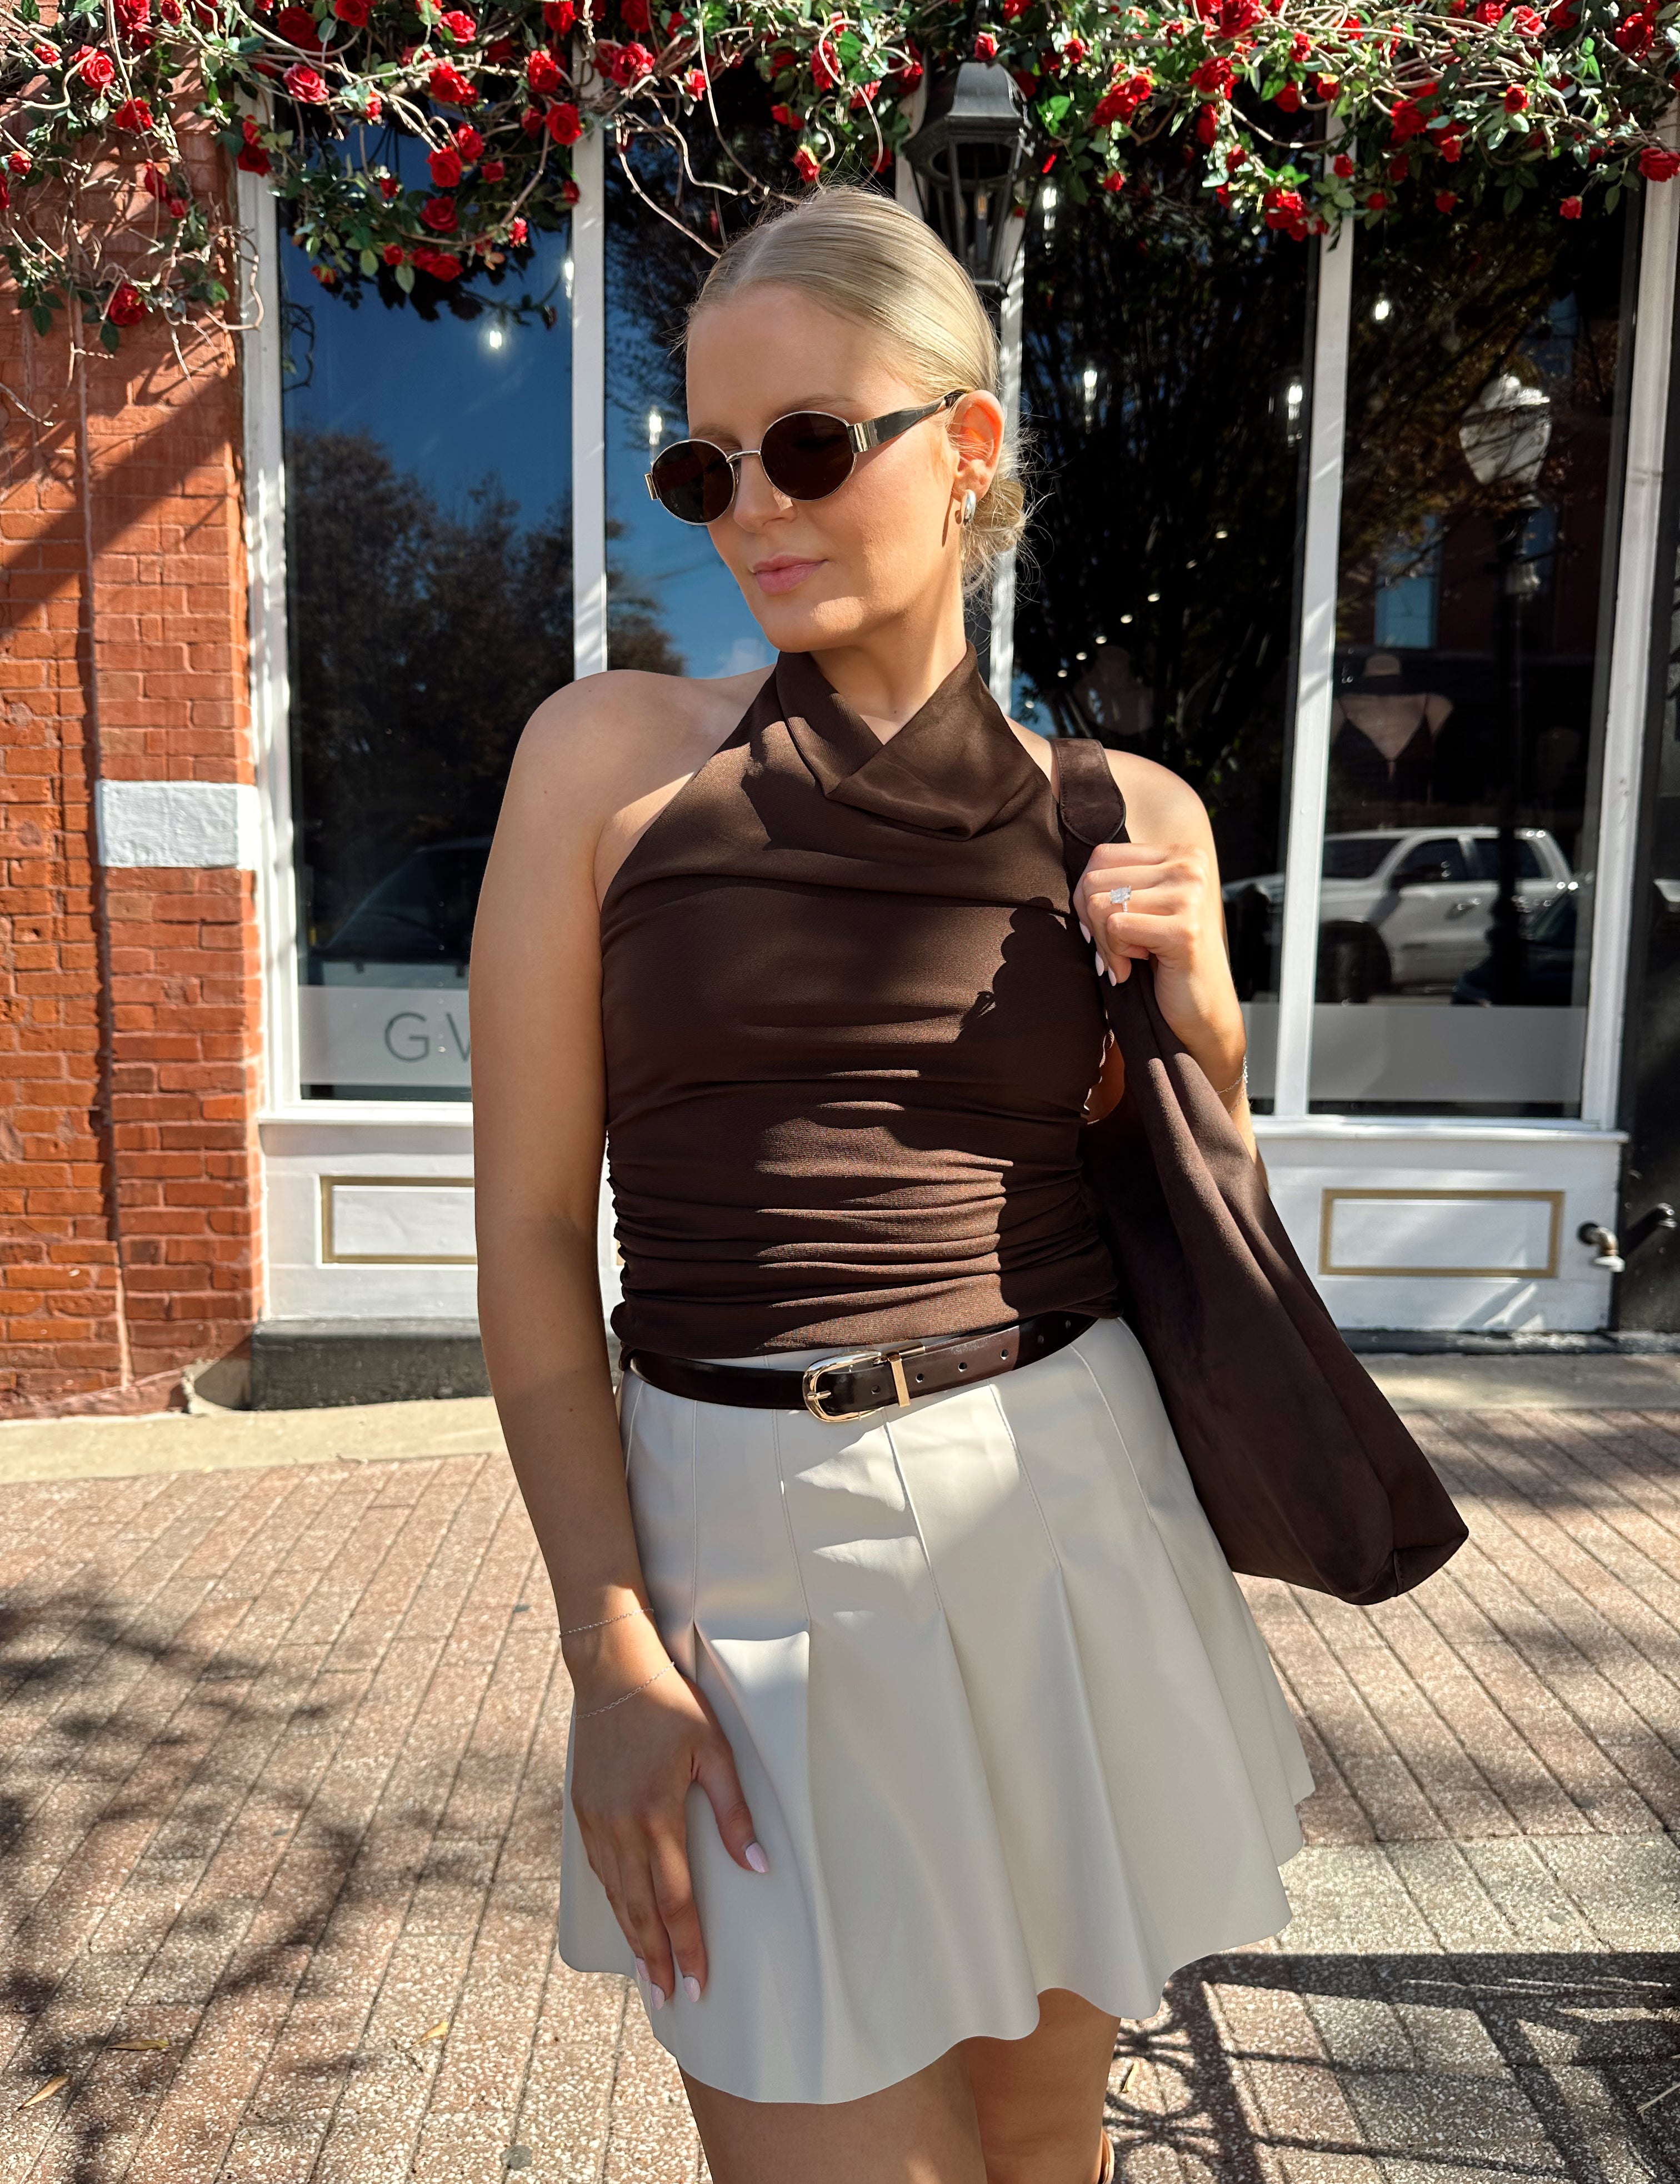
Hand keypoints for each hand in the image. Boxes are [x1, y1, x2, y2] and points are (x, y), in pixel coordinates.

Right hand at [567, 1613, 765, 2009]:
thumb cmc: (670, 1705)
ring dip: (633, 1938)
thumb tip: (758, 1864)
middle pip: (640, 1911)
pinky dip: (613, 1902)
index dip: (689, 1946)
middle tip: (667, 2000)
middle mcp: (621, 1828)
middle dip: (656, 1959)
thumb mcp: (713, 1750)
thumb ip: (734, 1811)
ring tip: (647, 1974)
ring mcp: (596, 1822)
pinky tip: (624, 1918)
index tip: (698, 1984)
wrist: (612, 1672)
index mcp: (656, 1817)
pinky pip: (600, 1870)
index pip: (676, 1900)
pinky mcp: (583, 1811)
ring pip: (615, 1896)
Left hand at [1074, 838, 1246, 1101]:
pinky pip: (1115, 928)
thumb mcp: (1140, 909)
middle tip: (1117, 950)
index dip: (1087, 896)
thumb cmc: (1164, 960)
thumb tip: (1075, 881)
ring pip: (1099, 905)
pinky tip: (1139, 966)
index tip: (1106, 927)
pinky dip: (1116, 955)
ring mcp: (1190, 896)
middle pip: (1095, 880)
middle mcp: (1189, 867)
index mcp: (1180, 854)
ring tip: (1131, 958)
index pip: (1101, 856)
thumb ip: (1115, 884)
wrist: (1201, 1011)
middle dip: (1093, 923)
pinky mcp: (1184, 931)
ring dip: (1105, 943)